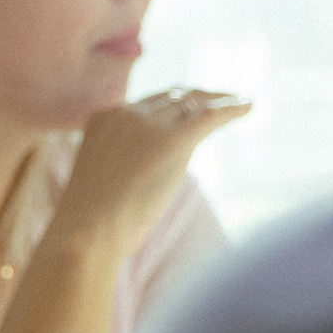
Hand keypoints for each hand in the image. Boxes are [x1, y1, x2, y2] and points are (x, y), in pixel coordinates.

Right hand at [46, 86, 252, 257]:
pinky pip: (210, 115)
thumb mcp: (97, 185)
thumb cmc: (87, 225)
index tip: (189, 107)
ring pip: (193, 102)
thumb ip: (118, 170)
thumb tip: (136, 187)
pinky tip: (249, 106)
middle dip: (197, 98)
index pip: (146, 104)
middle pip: (171, 97)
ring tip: (239, 102)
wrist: (84, 234)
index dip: (172, 104)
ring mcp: (147, 125)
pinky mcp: (172, 141)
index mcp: (102, 120)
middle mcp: (125, 114)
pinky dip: (232, 107)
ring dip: (219, 100)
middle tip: (219, 101)